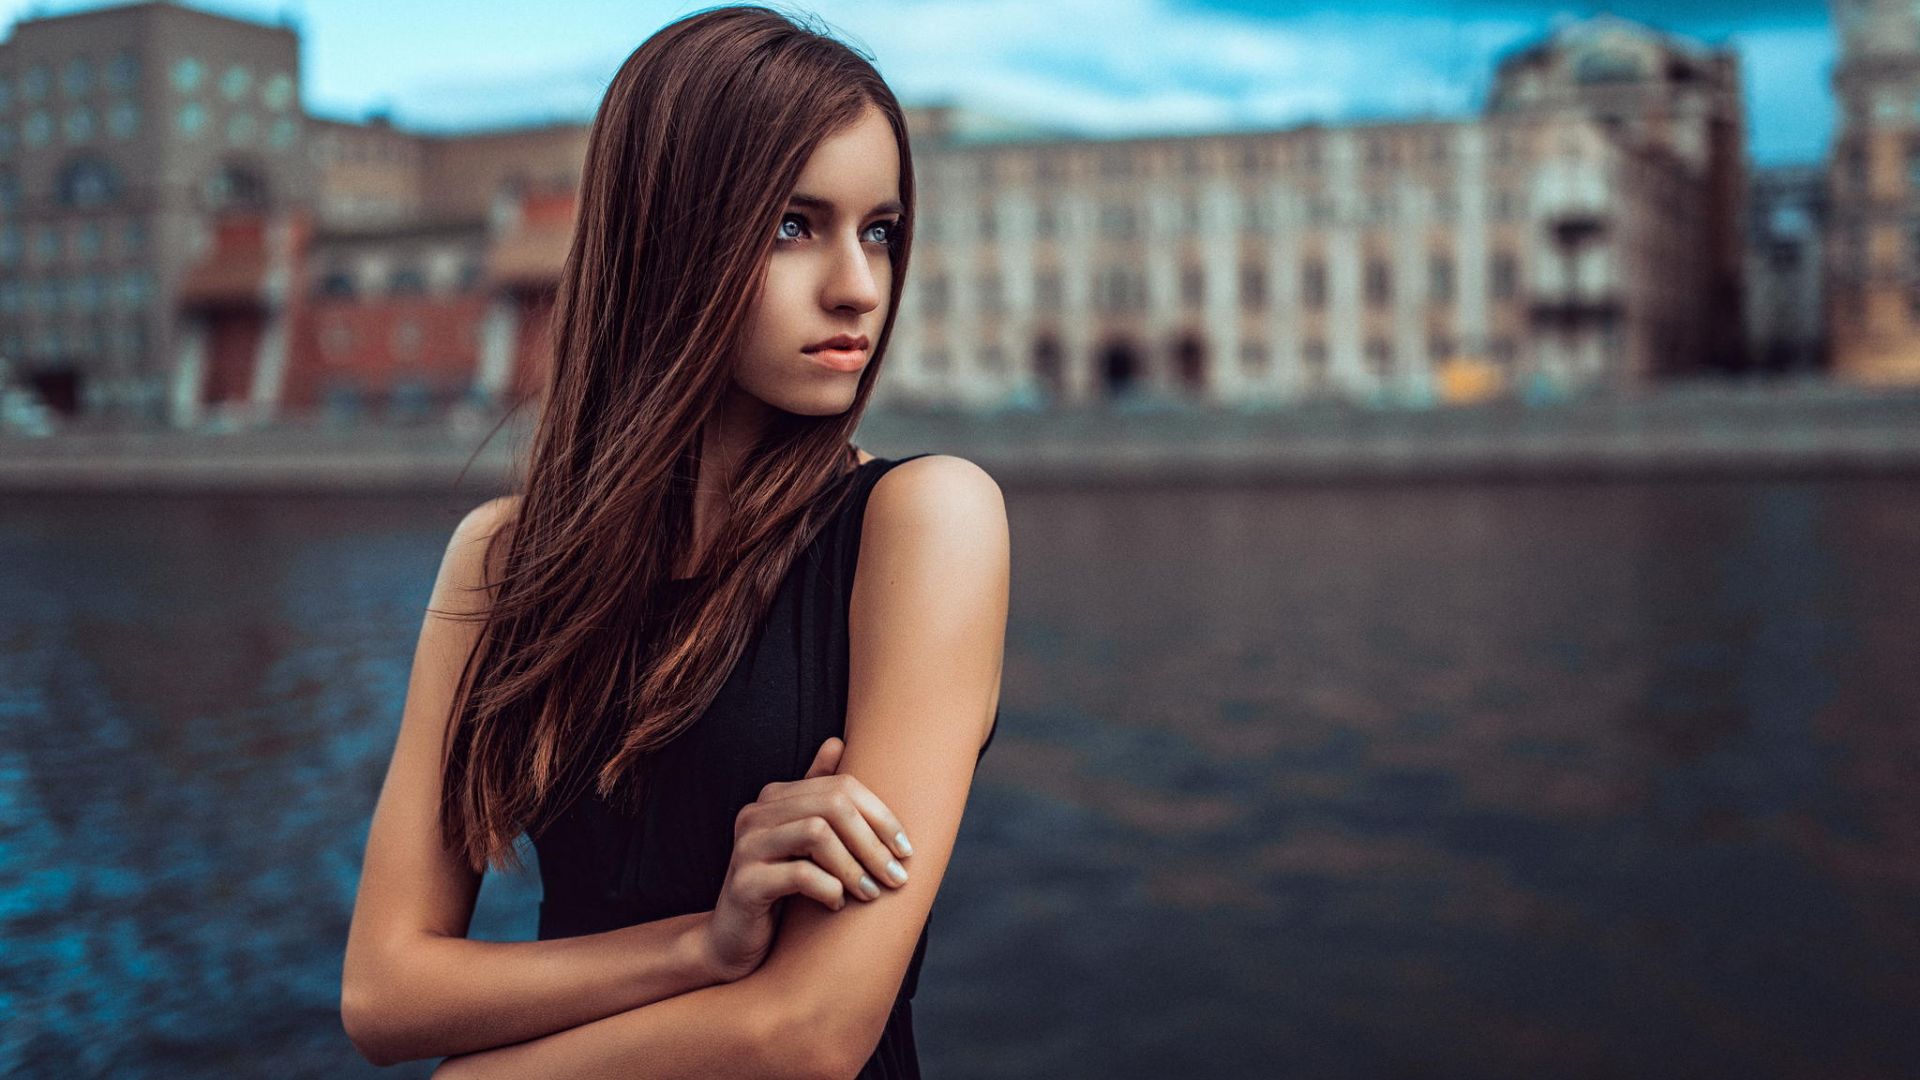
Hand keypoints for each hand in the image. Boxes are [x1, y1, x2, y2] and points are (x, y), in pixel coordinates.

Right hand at [698, 736, 914, 982]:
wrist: (734, 939)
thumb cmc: (779, 888)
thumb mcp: (803, 841)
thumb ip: (817, 794)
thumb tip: (837, 742)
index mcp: (775, 798)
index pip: (841, 787)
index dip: (881, 816)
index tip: (906, 850)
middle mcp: (757, 814)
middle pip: (832, 806)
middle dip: (873, 842)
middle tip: (896, 876)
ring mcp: (746, 846)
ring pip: (817, 834)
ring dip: (854, 866)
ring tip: (870, 893)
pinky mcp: (744, 883)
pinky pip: (798, 875)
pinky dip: (828, 889)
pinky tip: (837, 903)